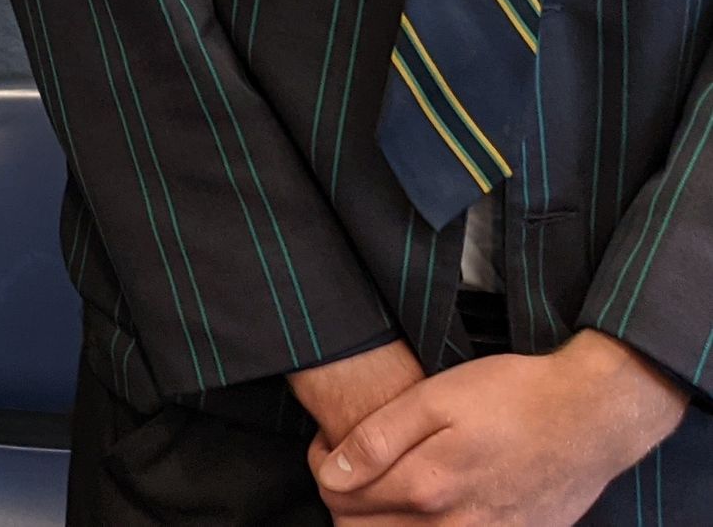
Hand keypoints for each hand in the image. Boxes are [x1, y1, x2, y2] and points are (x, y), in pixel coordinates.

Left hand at [311, 331, 686, 523]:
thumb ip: (377, 440)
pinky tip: (422, 506)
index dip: (324, 468)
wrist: (588, 420)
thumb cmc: (510, 398)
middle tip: (350, 463)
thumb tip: (332, 475)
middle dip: (344, 501)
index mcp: (428, 488)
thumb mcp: (434, 398)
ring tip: (382, 482)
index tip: (331, 444)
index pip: (340, 500)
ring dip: (377, 522)